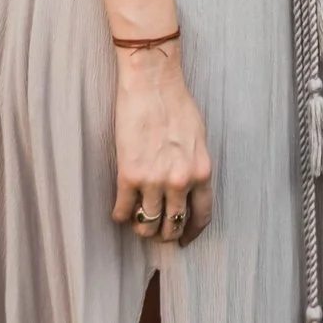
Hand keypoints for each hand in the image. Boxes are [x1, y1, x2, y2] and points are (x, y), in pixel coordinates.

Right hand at [112, 43, 214, 243]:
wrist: (152, 83)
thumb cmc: (176, 104)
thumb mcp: (198, 139)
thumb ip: (195, 167)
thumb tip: (189, 189)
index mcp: (202, 172)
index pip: (201, 216)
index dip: (191, 233)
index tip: (184, 239)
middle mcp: (180, 181)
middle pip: (173, 225)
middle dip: (164, 233)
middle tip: (156, 230)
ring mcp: (154, 180)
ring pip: (147, 224)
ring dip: (141, 227)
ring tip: (137, 220)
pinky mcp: (129, 175)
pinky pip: (123, 210)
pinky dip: (121, 215)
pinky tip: (120, 210)